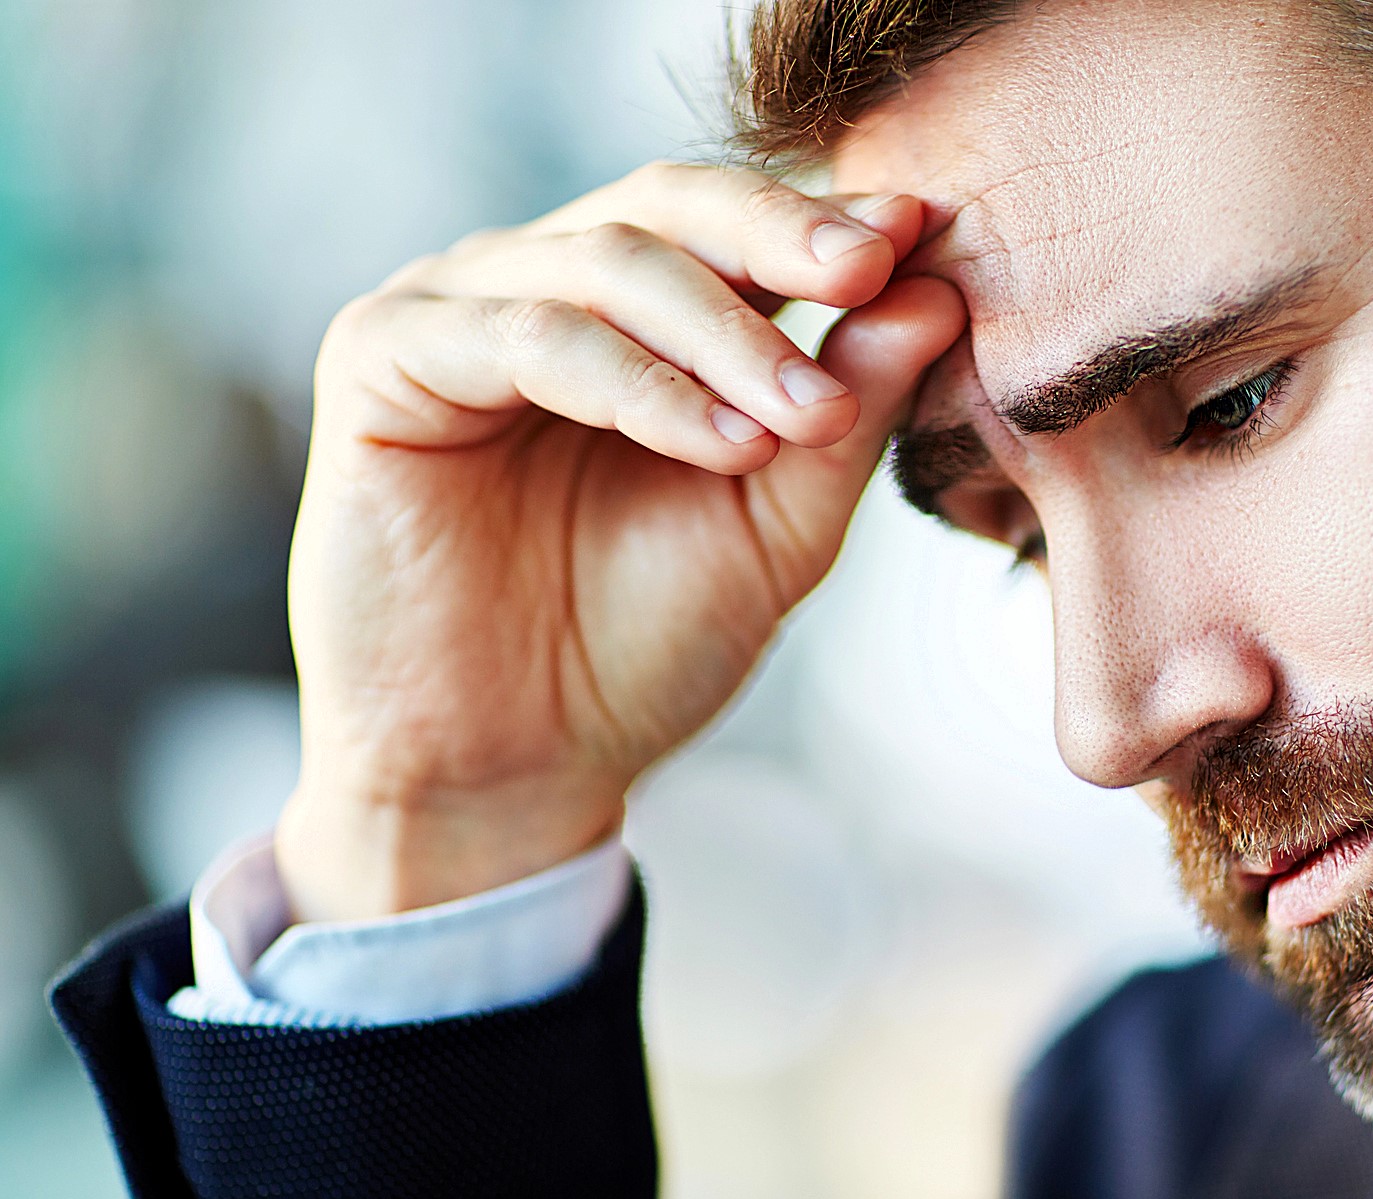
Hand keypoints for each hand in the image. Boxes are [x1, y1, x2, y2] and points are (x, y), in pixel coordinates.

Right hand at [276, 163, 965, 919]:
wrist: (515, 768)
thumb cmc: (642, 645)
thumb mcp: (778, 522)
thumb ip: (848, 410)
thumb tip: (938, 293)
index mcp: (629, 313)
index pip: (730, 222)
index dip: (824, 222)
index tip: (926, 233)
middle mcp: (536, 287)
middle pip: (666, 203)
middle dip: (780, 237)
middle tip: (873, 272)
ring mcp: (451, 314)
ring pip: (603, 263)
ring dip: (725, 338)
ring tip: (809, 419)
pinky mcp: (380, 360)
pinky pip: (523, 337)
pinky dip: (636, 383)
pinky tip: (722, 444)